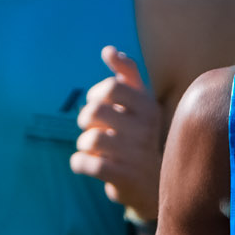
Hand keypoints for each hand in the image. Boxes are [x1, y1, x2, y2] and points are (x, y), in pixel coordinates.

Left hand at [69, 48, 167, 223]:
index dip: (96, 95)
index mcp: (148, 106)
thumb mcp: (140, 103)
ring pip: (89, 139)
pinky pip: (86, 164)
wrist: (154, 184)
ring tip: (94, 149)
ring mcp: (136, 154)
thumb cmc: (139, 136)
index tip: (102, 104)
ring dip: (83, 144)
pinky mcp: (125, 177)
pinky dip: (79, 164)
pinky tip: (87, 164)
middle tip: (92, 127)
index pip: (112, 87)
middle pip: (94, 111)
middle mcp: (146, 128)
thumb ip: (127, 74)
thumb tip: (108, 49)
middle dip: (85, 119)